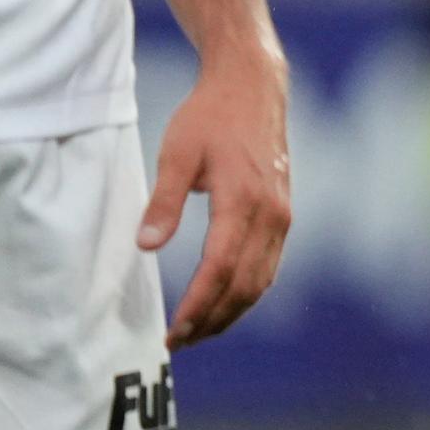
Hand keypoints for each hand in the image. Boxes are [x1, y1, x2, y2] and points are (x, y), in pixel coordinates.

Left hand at [147, 50, 292, 347]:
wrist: (253, 86)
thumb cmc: (210, 117)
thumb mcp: (176, 154)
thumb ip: (163, 203)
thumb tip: (146, 247)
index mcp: (244, 201)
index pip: (220, 268)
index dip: (198, 305)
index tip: (174, 333)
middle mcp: (271, 214)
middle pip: (245, 284)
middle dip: (213, 319)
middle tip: (179, 343)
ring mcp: (282, 215)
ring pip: (262, 280)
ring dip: (232, 311)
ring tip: (199, 331)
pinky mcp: (283, 214)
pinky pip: (269, 265)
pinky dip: (248, 291)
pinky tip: (225, 300)